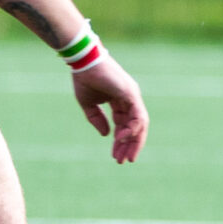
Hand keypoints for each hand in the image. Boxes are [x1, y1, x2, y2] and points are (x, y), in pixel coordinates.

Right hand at [72, 48, 148, 162]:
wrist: (83, 62)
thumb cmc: (84, 79)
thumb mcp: (88, 105)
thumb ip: (97, 120)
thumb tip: (106, 135)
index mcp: (120, 101)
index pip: (124, 125)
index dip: (120, 141)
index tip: (115, 156)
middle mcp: (130, 99)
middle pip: (136, 127)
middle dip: (130, 145)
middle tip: (124, 161)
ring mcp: (132, 96)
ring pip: (140, 124)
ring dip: (133, 141)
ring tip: (125, 156)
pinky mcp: (131, 93)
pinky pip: (137, 115)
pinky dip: (132, 128)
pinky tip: (122, 139)